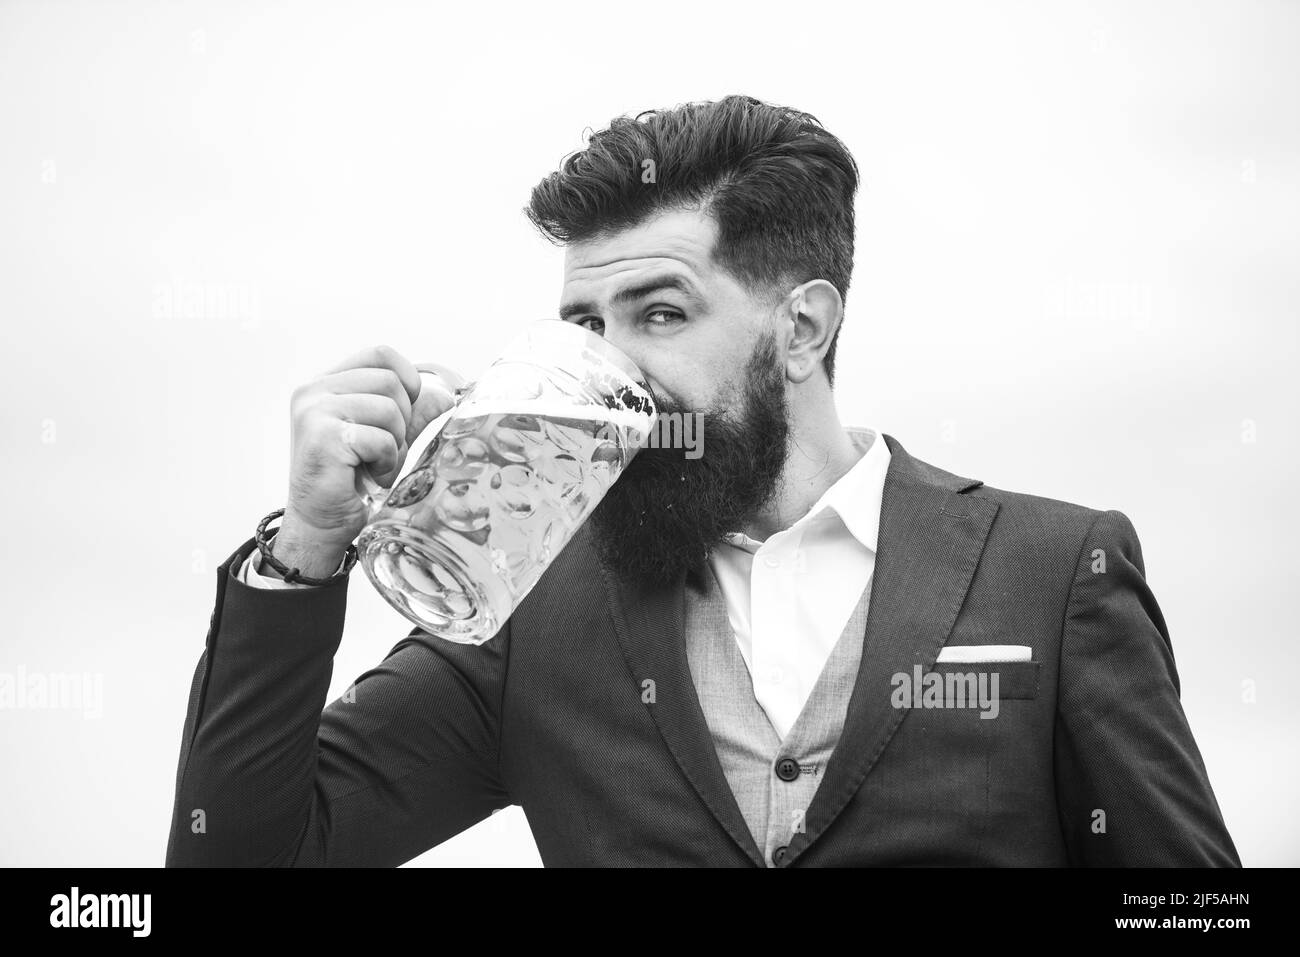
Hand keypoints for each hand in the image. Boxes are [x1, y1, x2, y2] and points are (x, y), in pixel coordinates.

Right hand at [273, 345, 461, 577]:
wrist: (321, 524)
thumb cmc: (351, 480)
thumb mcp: (387, 436)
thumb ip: (412, 412)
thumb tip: (445, 395)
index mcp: (326, 383)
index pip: (380, 354)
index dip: (407, 378)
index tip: (408, 409)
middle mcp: (314, 391)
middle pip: (390, 380)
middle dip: (403, 419)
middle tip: (384, 449)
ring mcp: (314, 412)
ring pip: (389, 409)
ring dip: (394, 444)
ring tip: (376, 464)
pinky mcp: (322, 437)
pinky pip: (381, 438)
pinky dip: (386, 462)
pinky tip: (370, 476)